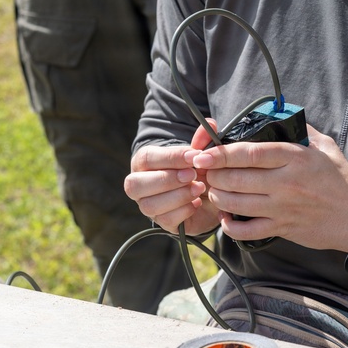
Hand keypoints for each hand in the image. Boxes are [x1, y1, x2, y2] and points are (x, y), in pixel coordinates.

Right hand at [125, 122, 221, 236]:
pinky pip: (166, 221)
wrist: (205, 195)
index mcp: (144, 163)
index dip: (170, 157)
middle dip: (167, 179)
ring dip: (178, 196)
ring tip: (199, 188)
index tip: (194, 156)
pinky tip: (197, 203)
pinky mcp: (162, 224)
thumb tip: (211, 123)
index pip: (147, 158)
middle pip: (136, 184)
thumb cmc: (195, 169)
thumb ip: (202, 141)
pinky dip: (184, 212)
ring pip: (149, 205)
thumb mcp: (199, 154)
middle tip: (193, 174)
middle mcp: (139, 185)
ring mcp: (148, 206)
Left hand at [191, 125, 347, 255]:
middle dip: (214, 174)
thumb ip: (300, 130)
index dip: (221, 153)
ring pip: (236, 203)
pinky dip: (230, 226)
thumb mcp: (325, 146)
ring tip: (214, 189)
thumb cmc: (341, 179)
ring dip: (218, 196)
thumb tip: (279, 114)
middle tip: (206, 171)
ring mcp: (282, 208)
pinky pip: (247, 231)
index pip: (250, 153)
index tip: (204, 153)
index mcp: (295, 158)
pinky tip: (227, 218)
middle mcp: (286, 183)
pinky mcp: (282, 228)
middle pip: (236, 178)